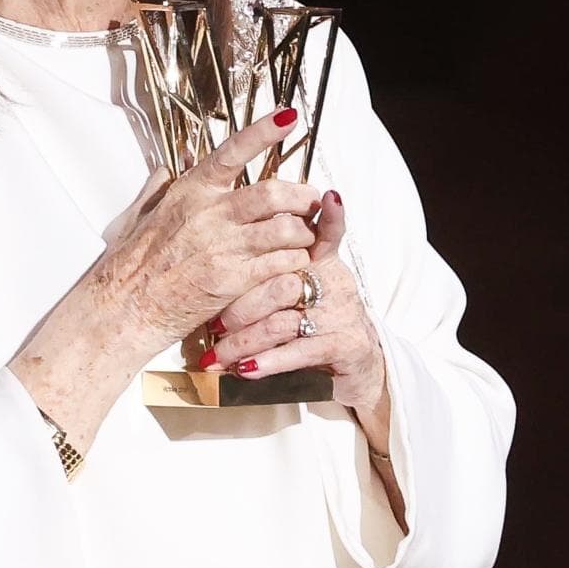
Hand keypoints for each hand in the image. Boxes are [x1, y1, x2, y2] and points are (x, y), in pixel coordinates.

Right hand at [88, 108, 322, 364]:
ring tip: (307, 235)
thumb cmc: (131, 264)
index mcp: (190, 191)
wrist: (125, 308)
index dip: (264, 132)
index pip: (233, 152)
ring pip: (284, 229)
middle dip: (302, 195)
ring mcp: (222, 248)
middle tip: (312, 200)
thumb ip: (161, 184)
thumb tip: (177, 162)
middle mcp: (208, 214)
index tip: (288, 117)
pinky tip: (296, 262)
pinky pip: (280, 264)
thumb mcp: (140, 212)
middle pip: (273, 193)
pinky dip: (296, 261)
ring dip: (304, 232)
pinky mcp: (232, 281)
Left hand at [200, 189, 388, 412]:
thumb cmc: (315, 322)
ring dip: (244, 342)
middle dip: (240, 307)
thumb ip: (272, 264)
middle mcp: (335, 281)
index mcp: (322, 260)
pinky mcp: (346, 344)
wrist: (357, 366)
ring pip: (282, 321)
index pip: (326, 231)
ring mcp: (342, 312)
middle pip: (281, 283)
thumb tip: (226, 247)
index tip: (326, 197)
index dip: (329, 216)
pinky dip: (268, 361)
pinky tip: (246, 370)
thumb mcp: (299, 287)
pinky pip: (299, 350)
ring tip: (217, 357)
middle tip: (211, 327)